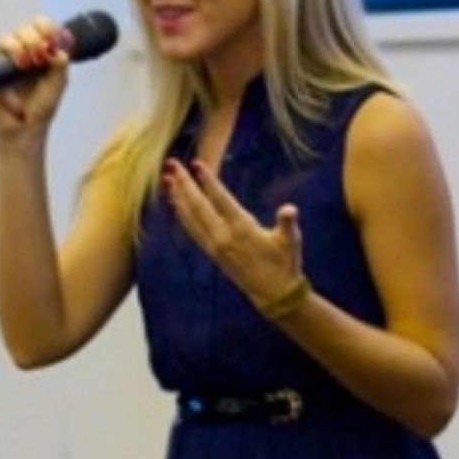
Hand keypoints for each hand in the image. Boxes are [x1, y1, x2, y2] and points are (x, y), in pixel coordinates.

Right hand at [0, 16, 71, 143]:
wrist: (24, 127)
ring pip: (8, 37)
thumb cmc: (41, 107)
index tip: (50, 36)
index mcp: (41, 51)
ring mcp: (6, 58)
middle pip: (24, 28)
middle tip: (40, 53)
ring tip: (28, 62)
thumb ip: (60, 66)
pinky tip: (18, 63)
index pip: (41, 27)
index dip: (45, 26)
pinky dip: (9, 52)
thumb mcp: (58, 85)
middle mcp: (23, 51)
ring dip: (20, 44)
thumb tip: (58, 51)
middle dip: (33, 37)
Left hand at [163, 158, 304, 316]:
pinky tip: (175, 204)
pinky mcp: (212, 253)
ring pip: (191, 218)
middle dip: (184, 184)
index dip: (208, 182)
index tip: (196, 164)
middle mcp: (223, 237)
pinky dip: (182, 215)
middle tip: (171, 164)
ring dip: (178, 197)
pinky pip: (192, 230)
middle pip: (198, 206)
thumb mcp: (290, 241)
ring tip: (167, 179)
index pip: (221, 201)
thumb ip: (287, 223)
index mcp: (242, 230)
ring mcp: (215, 246)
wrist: (274, 294)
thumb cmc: (285, 263)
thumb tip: (289, 210)